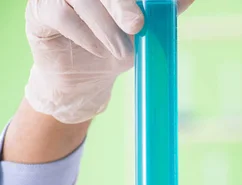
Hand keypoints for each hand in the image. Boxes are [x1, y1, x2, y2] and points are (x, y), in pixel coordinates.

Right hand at [24, 0, 194, 123]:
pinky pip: (59, 14)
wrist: (86, 82)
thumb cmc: (115, 49)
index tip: (143, 18)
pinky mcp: (39, 12)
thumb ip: (162, 12)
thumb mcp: (145, 33)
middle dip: (120, 4)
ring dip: (104, 26)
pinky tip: (98, 50)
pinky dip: (83, 33)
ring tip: (120, 51)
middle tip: (137, 25)